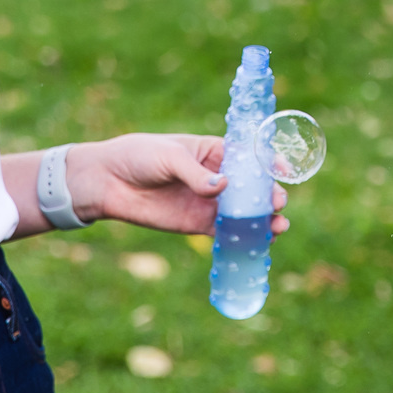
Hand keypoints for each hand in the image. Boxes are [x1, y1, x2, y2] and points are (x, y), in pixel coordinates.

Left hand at [66, 133, 289, 235]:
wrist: (108, 181)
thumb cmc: (140, 155)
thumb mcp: (169, 156)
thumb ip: (194, 173)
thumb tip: (221, 187)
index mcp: (214, 151)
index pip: (249, 156)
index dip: (269, 163)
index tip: (284, 170)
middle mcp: (217, 177)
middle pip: (251, 187)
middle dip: (269, 195)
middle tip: (277, 203)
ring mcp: (209, 202)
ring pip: (243, 212)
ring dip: (262, 219)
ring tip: (278, 226)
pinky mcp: (196, 224)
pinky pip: (225, 232)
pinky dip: (242, 237)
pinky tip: (258, 242)